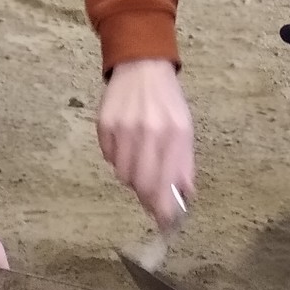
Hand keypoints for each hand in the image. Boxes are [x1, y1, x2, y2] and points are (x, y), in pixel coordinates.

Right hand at [96, 59, 193, 226]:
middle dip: (147, 198)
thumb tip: (184, 196)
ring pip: (122, 174)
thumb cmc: (168, 100)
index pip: (164, 184)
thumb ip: (184, 164)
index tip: (164, 224)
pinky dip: (118, 159)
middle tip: (151, 200)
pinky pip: (109, 158)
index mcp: (173, 134)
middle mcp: (147, 132)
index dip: (163, 209)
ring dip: (132, 176)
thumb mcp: (185, 128)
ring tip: (140, 161)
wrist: (141, 65)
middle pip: (140, 184)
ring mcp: (123, 129)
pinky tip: (126, 144)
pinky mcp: (104, 125)